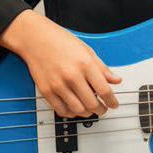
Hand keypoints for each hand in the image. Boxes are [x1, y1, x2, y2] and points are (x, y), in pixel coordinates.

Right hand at [0, 10, 121, 117]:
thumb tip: (116, 80)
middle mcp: (72, 76)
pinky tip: (75, 109)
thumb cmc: (62, 42)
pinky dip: (71, 113)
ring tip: (91, 110)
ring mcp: (58, 85)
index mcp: (86, 64)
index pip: (104, 90)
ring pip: (77, 109)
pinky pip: (61, 110)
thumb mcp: (88, 50)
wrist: (37, 39)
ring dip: (87, 113)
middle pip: (91, 103)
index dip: (111, 101)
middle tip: (103, 109)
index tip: (114, 105)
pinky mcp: (46, 91)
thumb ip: (102, 68)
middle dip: (100, 109)